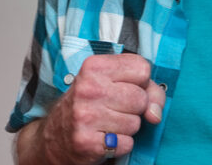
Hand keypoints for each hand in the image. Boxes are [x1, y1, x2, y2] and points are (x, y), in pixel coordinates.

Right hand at [36, 54, 165, 163]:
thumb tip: (155, 114)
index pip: (142, 68)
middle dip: (134, 108)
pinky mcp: (87, 142)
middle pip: (141, 98)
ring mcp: (85, 115)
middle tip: (114, 108)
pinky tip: (104, 137)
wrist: (56, 137)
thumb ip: (146, 89)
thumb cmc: (89, 106)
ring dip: (126, 127)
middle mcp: (88, 88)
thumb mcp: (111, 84)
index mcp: (93, 67)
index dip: (141, 82)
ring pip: (135, 123)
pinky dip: (120, 144)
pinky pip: (126, 144)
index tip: (124, 87)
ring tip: (107, 123)